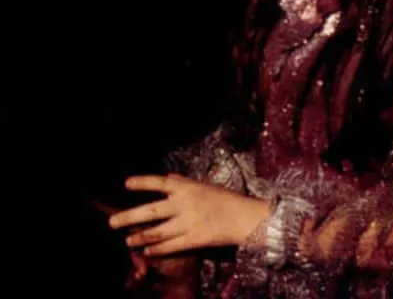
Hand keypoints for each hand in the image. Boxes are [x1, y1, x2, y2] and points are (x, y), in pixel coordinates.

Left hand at [109, 173, 269, 255]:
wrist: (245, 217)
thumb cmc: (226, 199)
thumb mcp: (204, 185)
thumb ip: (183, 182)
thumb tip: (167, 176)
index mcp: (188, 187)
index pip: (160, 182)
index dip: (143, 182)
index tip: (126, 184)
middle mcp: (185, 203)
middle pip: (152, 210)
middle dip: (130, 216)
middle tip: (112, 222)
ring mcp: (188, 222)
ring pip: (158, 231)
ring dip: (140, 236)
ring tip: (127, 240)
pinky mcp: (194, 239)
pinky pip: (171, 246)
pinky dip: (157, 249)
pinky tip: (146, 251)